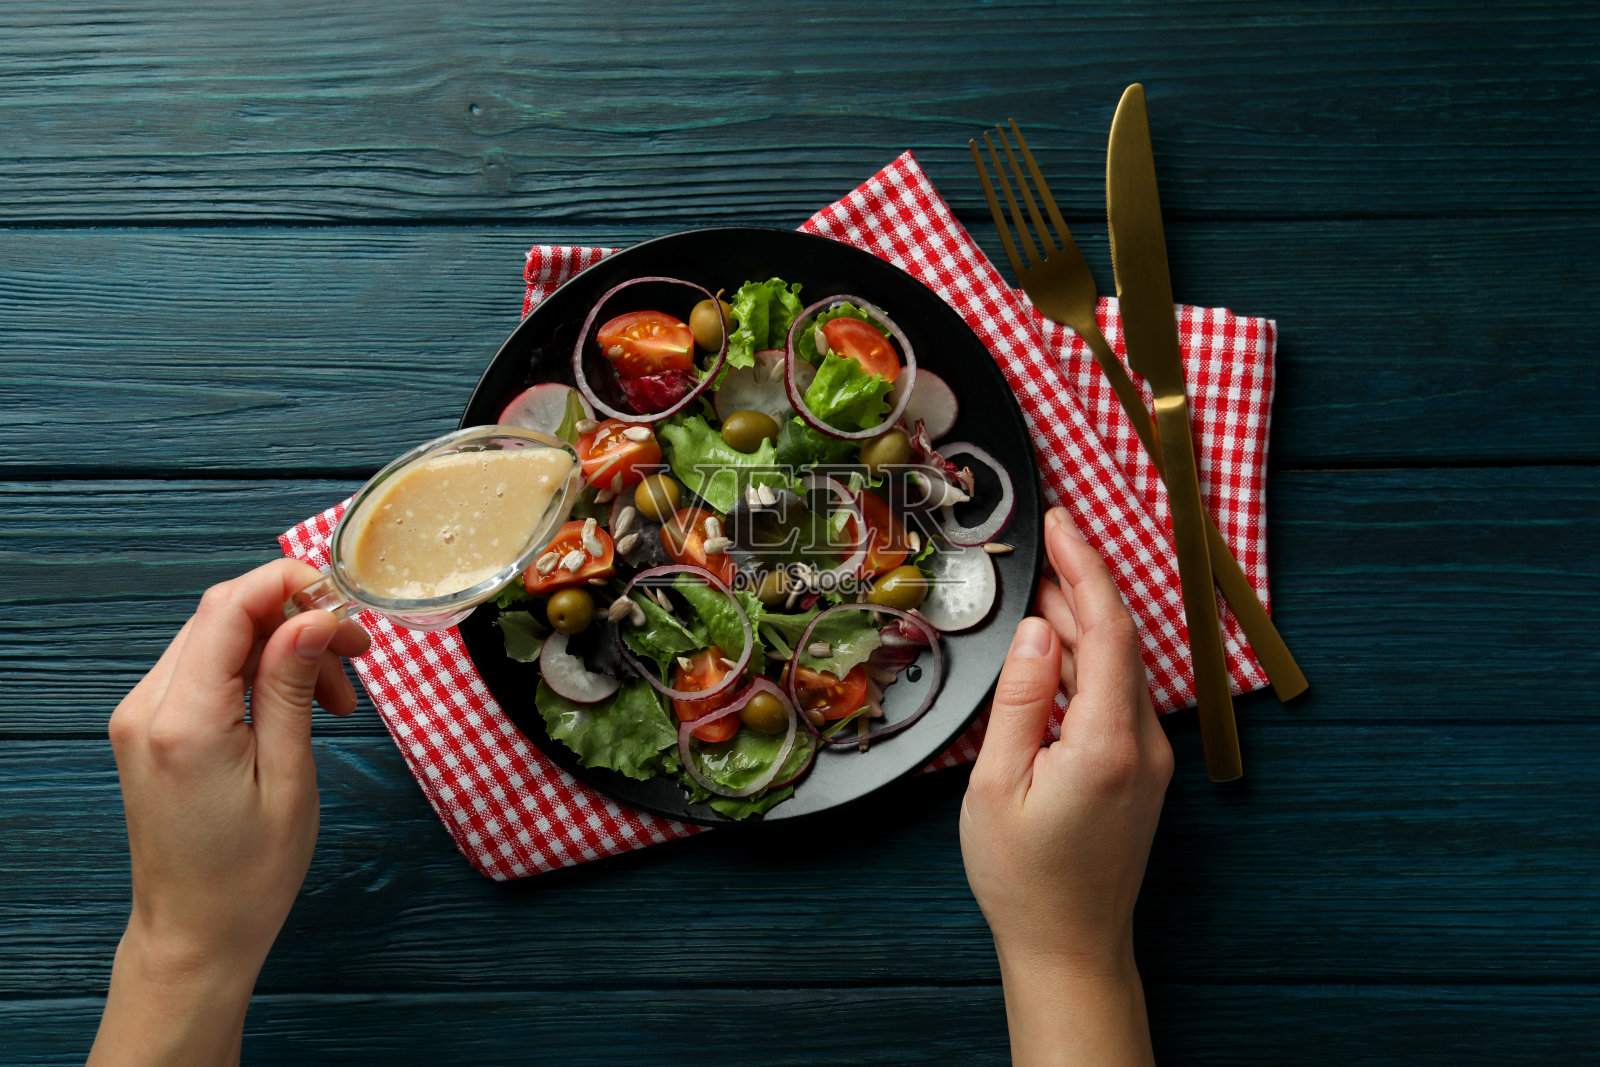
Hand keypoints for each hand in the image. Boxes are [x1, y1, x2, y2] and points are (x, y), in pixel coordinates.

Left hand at [89, 559, 369, 1065]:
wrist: (195, 934)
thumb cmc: (248, 874)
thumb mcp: (289, 776)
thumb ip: (290, 687)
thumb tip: (311, 618)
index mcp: (183, 720)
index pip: (228, 607)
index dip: (289, 586)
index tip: (344, 604)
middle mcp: (147, 707)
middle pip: (223, 615)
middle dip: (296, 620)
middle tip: (356, 658)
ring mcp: (141, 717)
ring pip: (218, 638)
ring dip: (281, 648)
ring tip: (335, 698)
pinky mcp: (149, 729)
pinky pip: (205, 670)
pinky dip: (256, 671)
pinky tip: (296, 704)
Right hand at [960, 507, 1172, 1065]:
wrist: (1070, 946)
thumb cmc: (1023, 876)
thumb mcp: (996, 784)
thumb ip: (1022, 698)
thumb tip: (1037, 628)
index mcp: (1108, 742)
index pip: (1107, 630)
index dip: (1086, 568)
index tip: (1062, 524)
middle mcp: (1144, 743)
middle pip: (1120, 639)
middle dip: (1084, 583)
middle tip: (1044, 542)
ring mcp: (1151, 757)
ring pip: (1121, 665)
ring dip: (1084, 620)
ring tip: (1041, 584)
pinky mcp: (1142, 770)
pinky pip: (1119, 695)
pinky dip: (1089, 659)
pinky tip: (1057, 648)